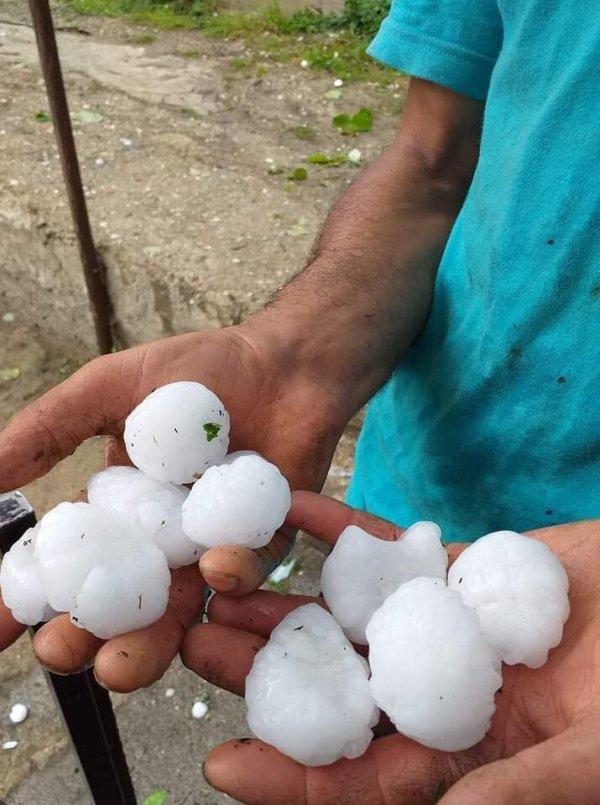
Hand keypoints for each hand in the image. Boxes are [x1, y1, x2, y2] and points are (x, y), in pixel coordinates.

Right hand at [0, 323, 347, 689]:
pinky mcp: (268, 541)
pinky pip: (253, 569)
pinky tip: (215, 568)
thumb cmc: (194, 370)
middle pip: (119, 606)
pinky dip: (235, 574)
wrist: (277, 358)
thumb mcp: (109, 389)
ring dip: (151, 640)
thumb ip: (51, 428)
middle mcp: (162, 543)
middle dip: (87, 635)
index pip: (68, 565)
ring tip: (121, 663)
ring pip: (182, 610)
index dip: (29, 599)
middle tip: (61, 650)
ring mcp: (213, 546)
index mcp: (119, 514)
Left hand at [182, 491, 599, 803]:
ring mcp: (446, 623)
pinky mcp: (458, 566)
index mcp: (474, 751)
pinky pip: (388, 544)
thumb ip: (526, 781)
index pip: (370, 775)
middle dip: (267, 672)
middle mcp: (444, 689)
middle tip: (195, 649)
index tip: (225, 763)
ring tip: (220, 582)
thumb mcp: (599, 752)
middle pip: (340, 686)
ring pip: (350, 614)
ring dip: (286, 599)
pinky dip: (340, 526)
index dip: (298, 777)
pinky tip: (290, 508)